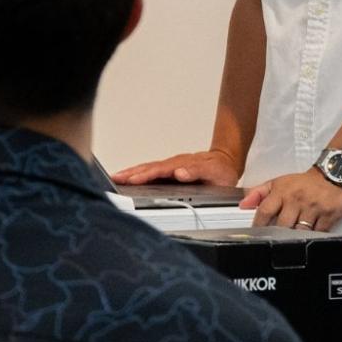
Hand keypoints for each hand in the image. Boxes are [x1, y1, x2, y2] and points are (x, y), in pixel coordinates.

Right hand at [112, 148, 241, 186]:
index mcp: (182, 165)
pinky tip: (130, 177)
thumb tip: (179, 173)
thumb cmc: (220, 170)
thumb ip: (196, 172)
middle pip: (149, 167)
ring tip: (116, 177)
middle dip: (131, 173)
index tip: (132, 180)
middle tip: (116, 178)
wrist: (225, 161)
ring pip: (148, 168)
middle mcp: (174, 164)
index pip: (160, 171)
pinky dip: (138, 173)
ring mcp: (170, 166)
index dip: (145, 175)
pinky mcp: (169, 170)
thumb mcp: (214, 172)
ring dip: (131, 172)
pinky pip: (151, 170)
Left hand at [242, 168, 341, 230]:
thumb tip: (243, 205)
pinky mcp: (330, 214)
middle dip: (279, 233)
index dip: (259, 225)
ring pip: (300, 231)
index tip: (258, 233)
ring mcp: (314, 207)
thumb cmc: (303, 183)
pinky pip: (319, 232)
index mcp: (282, 192)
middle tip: (278, 237)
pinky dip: (314, 235)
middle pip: (282, 225)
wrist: (333, 174)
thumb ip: (258, 193)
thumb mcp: (278, 183)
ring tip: (294, 235)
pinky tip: (311, 232)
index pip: (265, 211)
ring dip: (297, 235)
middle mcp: (297, 199)